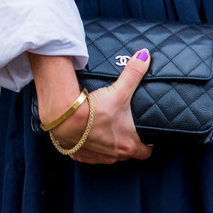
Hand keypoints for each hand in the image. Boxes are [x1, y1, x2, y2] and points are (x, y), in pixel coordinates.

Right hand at [51, 49, 154, 164]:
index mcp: (128, 145)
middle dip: (126, 143)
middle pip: (126, 154)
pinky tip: (87, 135)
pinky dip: (89, 146)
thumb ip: (134, 73)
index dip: (147, 144)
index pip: (146, 152)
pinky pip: (88, 154)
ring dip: (107, 146)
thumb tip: (146, 55)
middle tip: (124, 128)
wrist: (65, 118)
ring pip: (107, 155)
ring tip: (104, 130)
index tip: (146, 135)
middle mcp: (114, 155)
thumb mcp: (118, 90)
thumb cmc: (94, 109)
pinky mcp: (78, 155)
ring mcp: (96, 157)